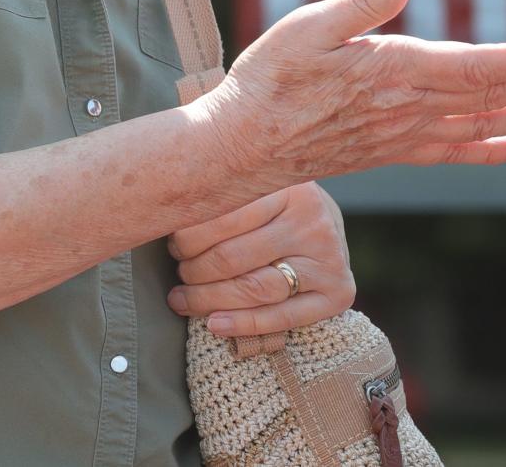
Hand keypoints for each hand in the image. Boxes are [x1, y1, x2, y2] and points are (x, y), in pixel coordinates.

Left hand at [165, 183, 353, 337]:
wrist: (328, 222)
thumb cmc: (278, 201)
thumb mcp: (259, 182)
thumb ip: (224, 187)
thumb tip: (167, 187)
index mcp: (290, 186)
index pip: (226, 217)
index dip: (189, 235)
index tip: (172, 242)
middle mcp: (313, 221)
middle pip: (235, 257)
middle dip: (194, 270)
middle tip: (178, 273)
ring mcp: (329, 259)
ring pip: (255, 289)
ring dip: (209, 299)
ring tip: (183, 300)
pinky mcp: (338, 293)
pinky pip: (283, 317)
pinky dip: (243, 324)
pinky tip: (214, 324)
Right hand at [201, 0, 505, 191]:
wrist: (243, 145)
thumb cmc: (269, 78)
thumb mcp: (306, 26)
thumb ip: (361, 2)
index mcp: (394, 72)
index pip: (475, 68)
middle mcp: (410, 110)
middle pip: (494, 97)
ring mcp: (405, 136)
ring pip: (485, 125)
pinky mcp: (394, 151)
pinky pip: (457, 152)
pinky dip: (495, 149)